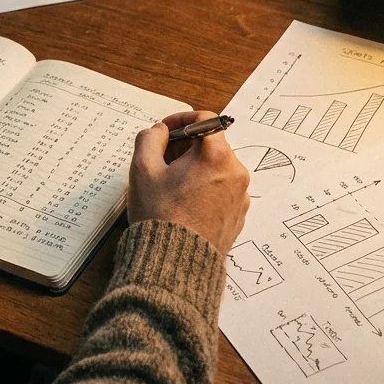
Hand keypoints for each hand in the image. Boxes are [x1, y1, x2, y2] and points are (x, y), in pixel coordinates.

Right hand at [127, 110, 250, 253]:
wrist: (175, 264)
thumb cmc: (160, 216)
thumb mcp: (143, 169)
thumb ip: (149, 138)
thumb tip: (159, 131)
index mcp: (216, 155)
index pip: (203, 119)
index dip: (179, 120)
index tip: (164, 131)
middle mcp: (236, 172)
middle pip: (211, 144)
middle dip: (184, 147)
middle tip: (160, 160)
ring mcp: (240, 195)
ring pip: (216, 168)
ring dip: (193, 168)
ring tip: (170, 186)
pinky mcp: (238, 215)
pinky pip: (221, 190)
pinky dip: (204, 188)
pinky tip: (183, 203)